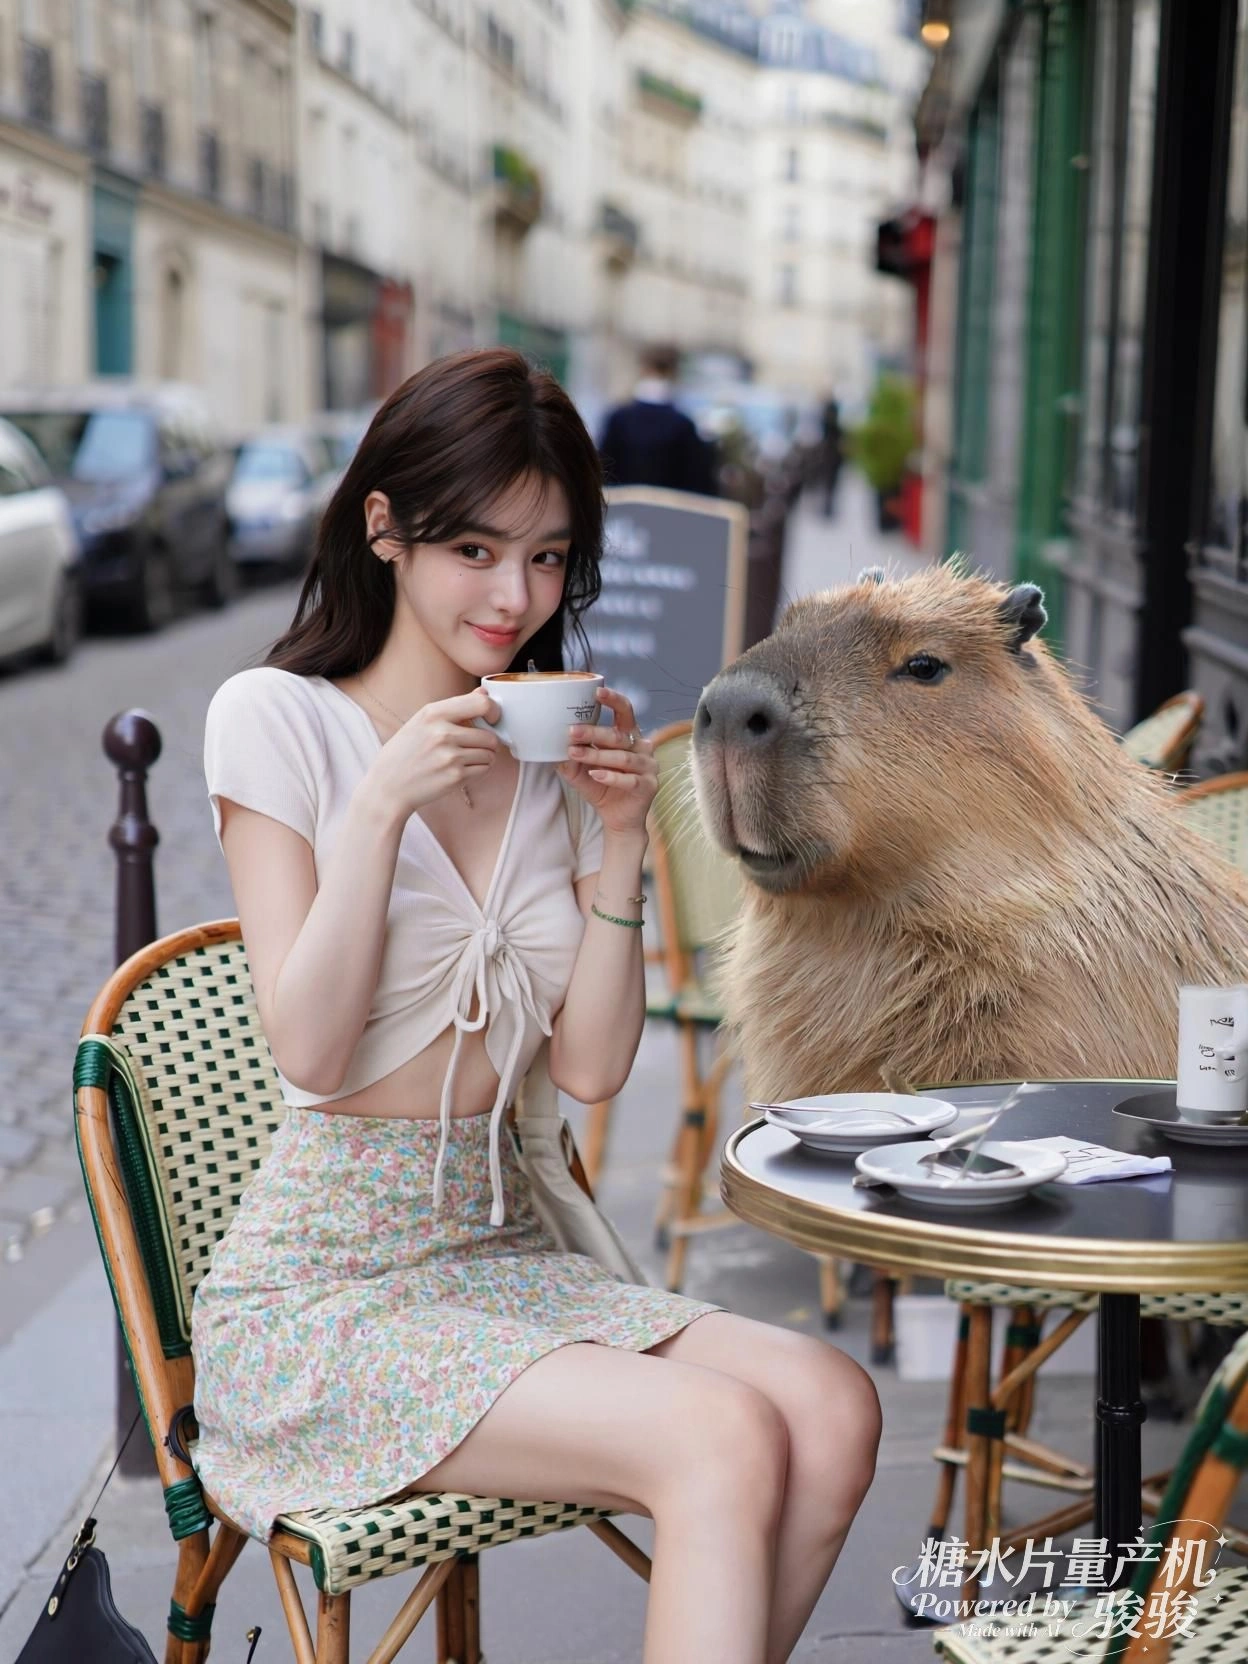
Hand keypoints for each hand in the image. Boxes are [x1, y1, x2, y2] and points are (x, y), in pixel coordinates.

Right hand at [369, 686, 500, 816]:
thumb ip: (454, 707)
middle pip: (490, 735)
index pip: (481, 704)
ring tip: (465, 759)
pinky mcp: (455, 777)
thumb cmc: (404, 753)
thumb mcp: (421, 722)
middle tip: (475, 746)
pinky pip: (484, 769)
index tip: (491, 719)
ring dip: (484, 757)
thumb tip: (484, 693)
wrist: (388, 787)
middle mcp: (442, 733)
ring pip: (490, 754)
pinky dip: (478, 770)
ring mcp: (450, 756)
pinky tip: (461, 769)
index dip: (493, 711)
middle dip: (487, 742)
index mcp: (433, 713)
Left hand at [558, 687, 656, 835]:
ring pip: (623, 757)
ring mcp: (648, 767)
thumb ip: (570, 759)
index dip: (613, 700)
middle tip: (572, 731)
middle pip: (618, 735)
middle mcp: (642, 747)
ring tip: (575, 754)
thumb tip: (551, 746)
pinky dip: (611, 777)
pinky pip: (630, 779)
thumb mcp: (581, 772)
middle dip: (594, 733)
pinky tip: (595, 775)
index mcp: (629, 736)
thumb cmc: (602, 788)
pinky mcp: (649, 786)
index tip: (596, 692)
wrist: (618, 819)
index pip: (625, 712)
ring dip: (597, 755)